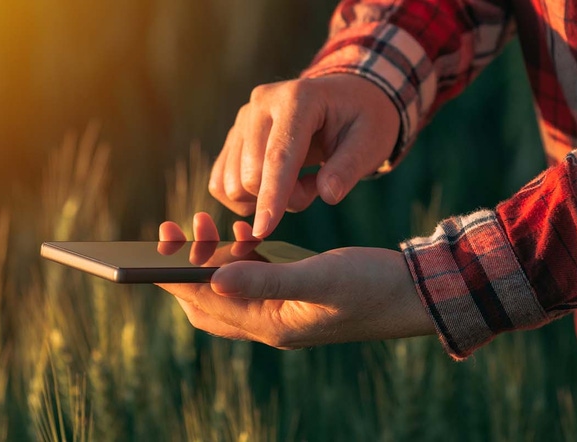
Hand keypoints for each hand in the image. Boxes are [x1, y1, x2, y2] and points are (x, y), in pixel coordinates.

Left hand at [157, 213, 432, 348]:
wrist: (415, 294)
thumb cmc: (372, 286)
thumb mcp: (321, 278)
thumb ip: (268, 279)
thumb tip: (212, 278)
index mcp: (270, 324)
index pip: (205, 303)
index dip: (176, 275)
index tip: (161, 242)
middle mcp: (269, 322)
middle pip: (206, 303)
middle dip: (184, 268)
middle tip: (178, 231)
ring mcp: (280, 311)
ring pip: (226, 290)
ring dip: (210, 260)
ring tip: (208, 224)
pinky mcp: (292, 295)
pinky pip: (251, 280)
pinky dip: (239, 257)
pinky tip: (245, 232)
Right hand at [210, 74, 399, 237]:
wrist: (346, 100)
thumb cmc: (362, 120)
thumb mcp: (372, 141)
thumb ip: (350, 168)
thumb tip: (328, 195)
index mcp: (297, 98)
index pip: (278, 156)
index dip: (271, 196)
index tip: (264, 231)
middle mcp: (261, 102)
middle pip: (251, 175)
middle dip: (285, 199)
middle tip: (320, 183)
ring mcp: (243, 118)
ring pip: (234, 184)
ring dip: (269, 198)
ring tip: (303, 178)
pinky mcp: (234, 137)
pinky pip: (222, 183)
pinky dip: (247, 199)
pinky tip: (278, 185)